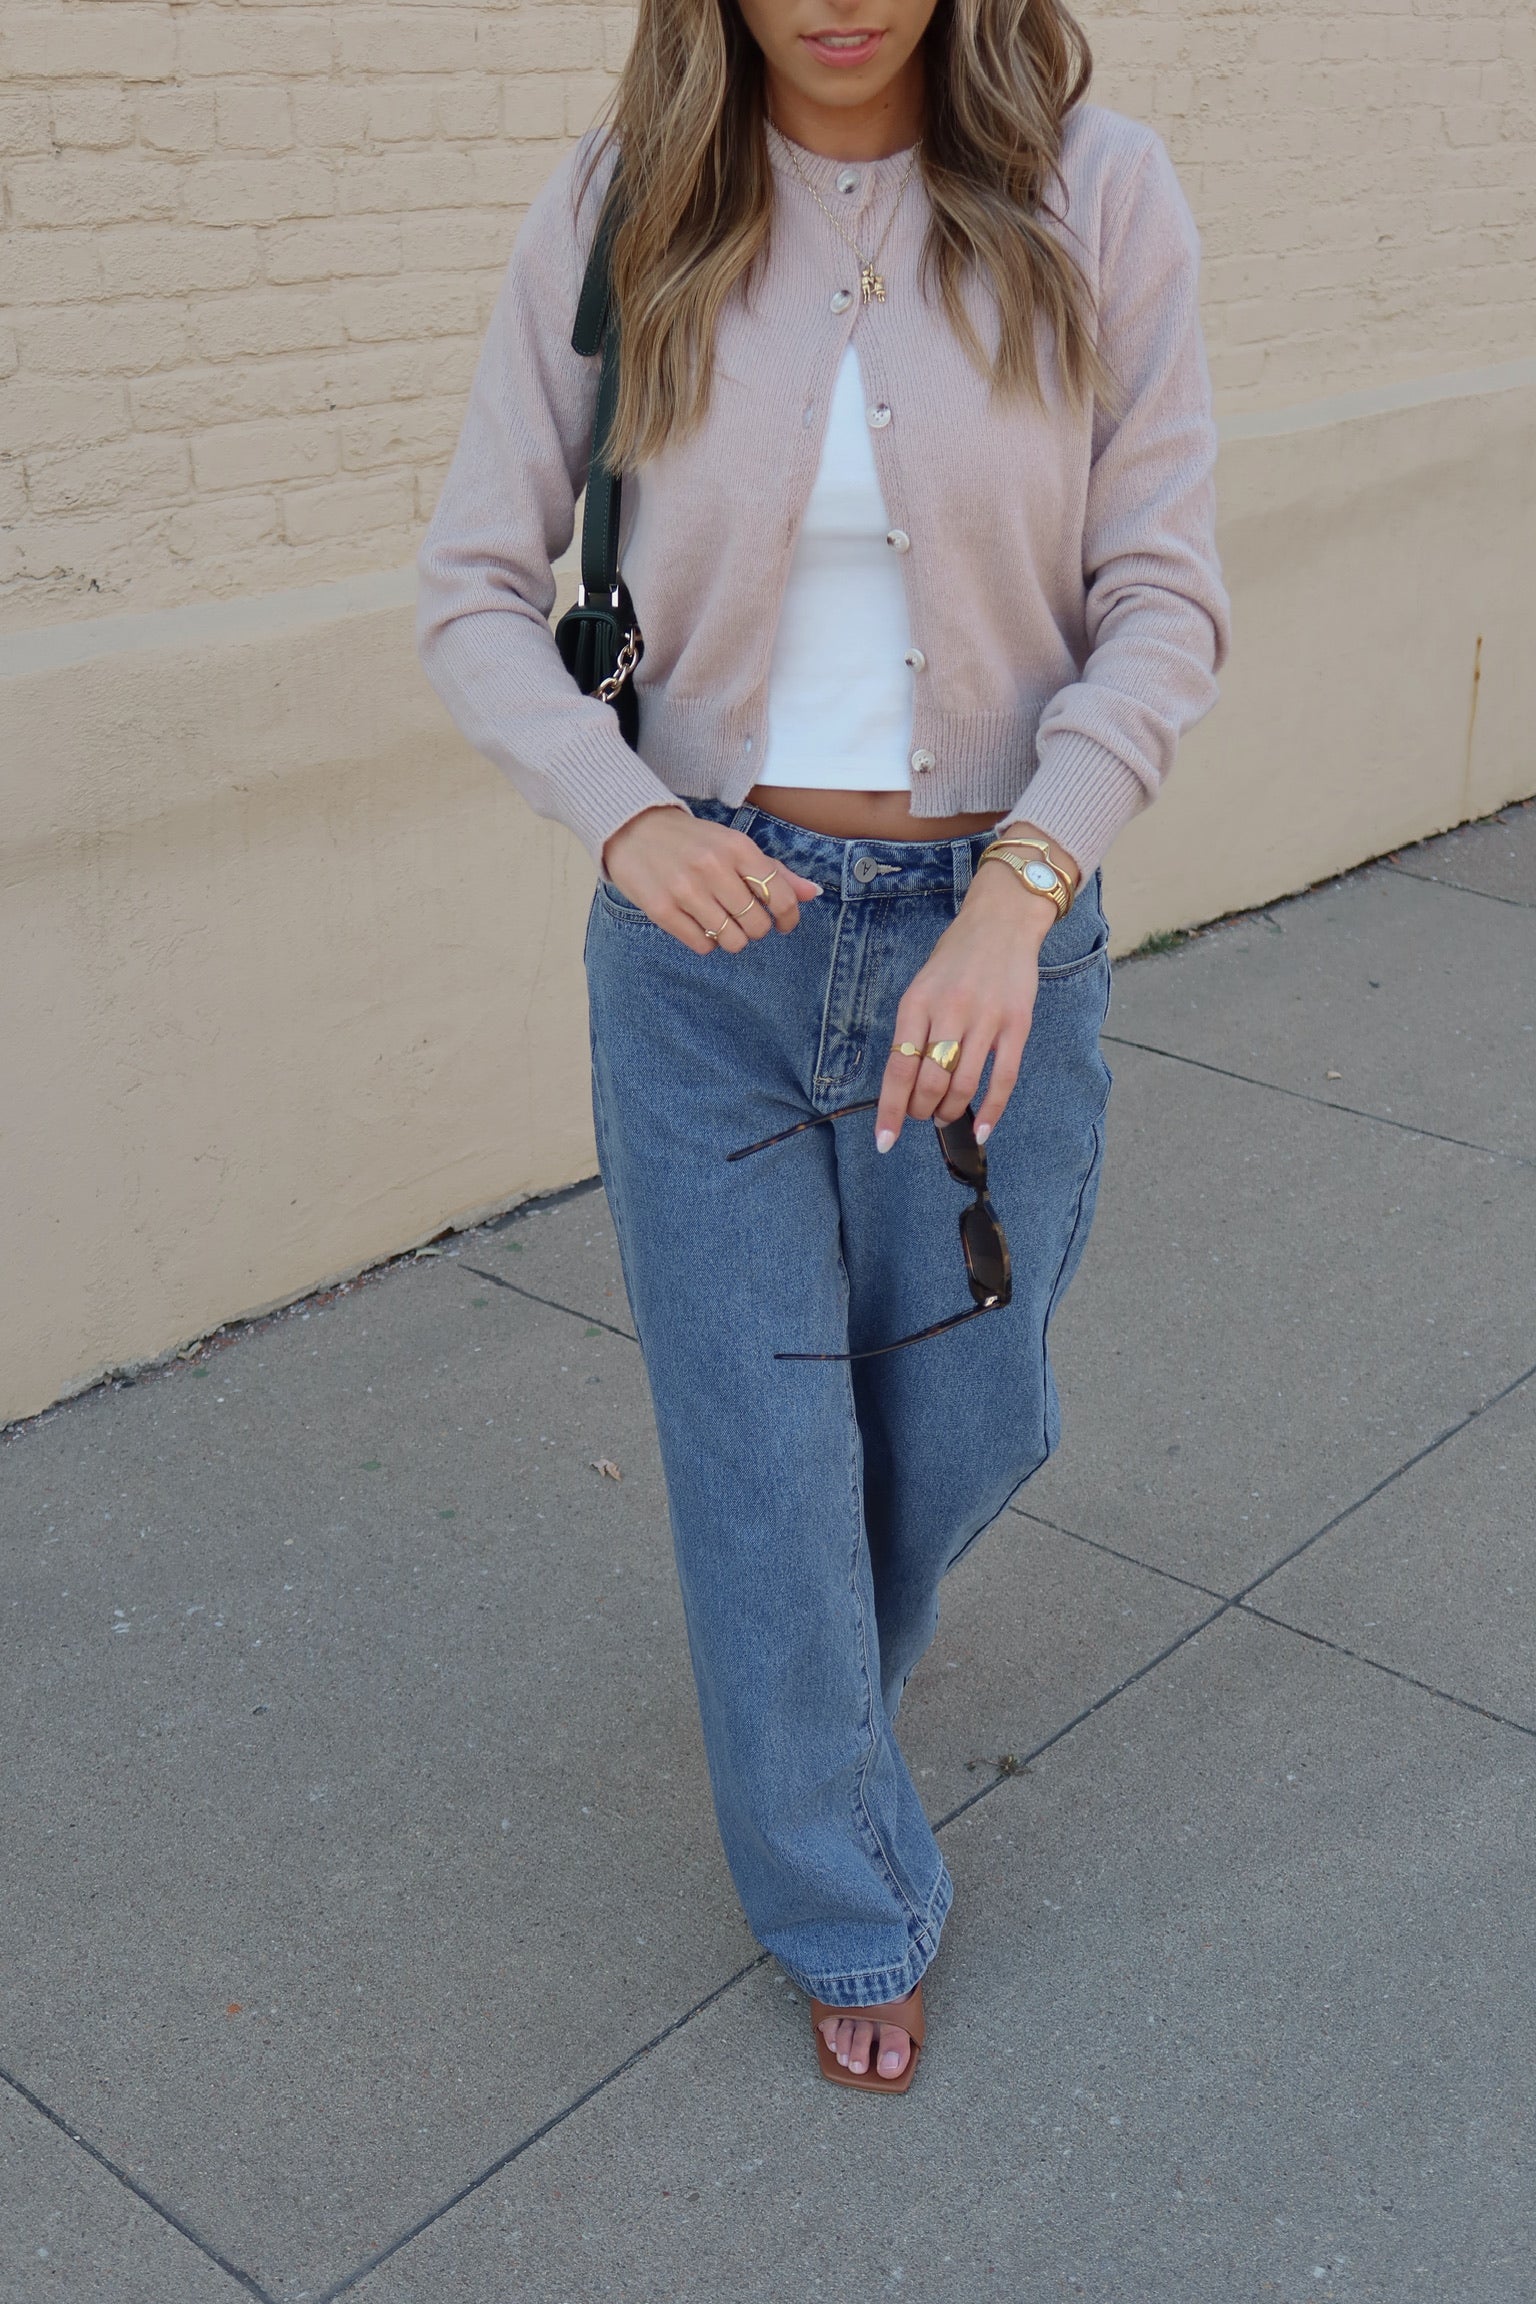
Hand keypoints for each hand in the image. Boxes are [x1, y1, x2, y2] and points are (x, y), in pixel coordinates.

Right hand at [602, 806, 822, 953]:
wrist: (633, 828)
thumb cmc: (692, 840)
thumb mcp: (733, 844)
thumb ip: (773, 870)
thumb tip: (812, 893)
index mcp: (736, 847)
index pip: (780, 897)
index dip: (788, 918)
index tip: (783, 923)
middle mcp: (713, 867)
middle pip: (757, 926)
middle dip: (755, 928)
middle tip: (743, 918)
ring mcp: (685, 890)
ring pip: (732, 941)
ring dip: (732, 938)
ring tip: (721, 922)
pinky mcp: (661, 910)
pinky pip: (702, 946)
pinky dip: (706, 942)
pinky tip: (699, 924)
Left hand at [875, 858, 1059, 1150]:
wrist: (1002, 922)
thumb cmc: (956, 958)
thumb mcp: (922, 987)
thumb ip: (914, 1031)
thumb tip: (907, 1083)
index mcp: (917, 1003)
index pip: (898, 1067)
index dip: (890, 1110)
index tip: (885, 1140)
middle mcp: (949, 1011)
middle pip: (929, 1082)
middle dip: (920, 1110)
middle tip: (921, 1115)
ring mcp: (986, 1019)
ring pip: (963, 1085)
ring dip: (950, 1111)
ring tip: (944, 1116)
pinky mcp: (1017, 1025)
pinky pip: (1003, 1078)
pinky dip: (991, 1110)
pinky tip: (980, 1130)